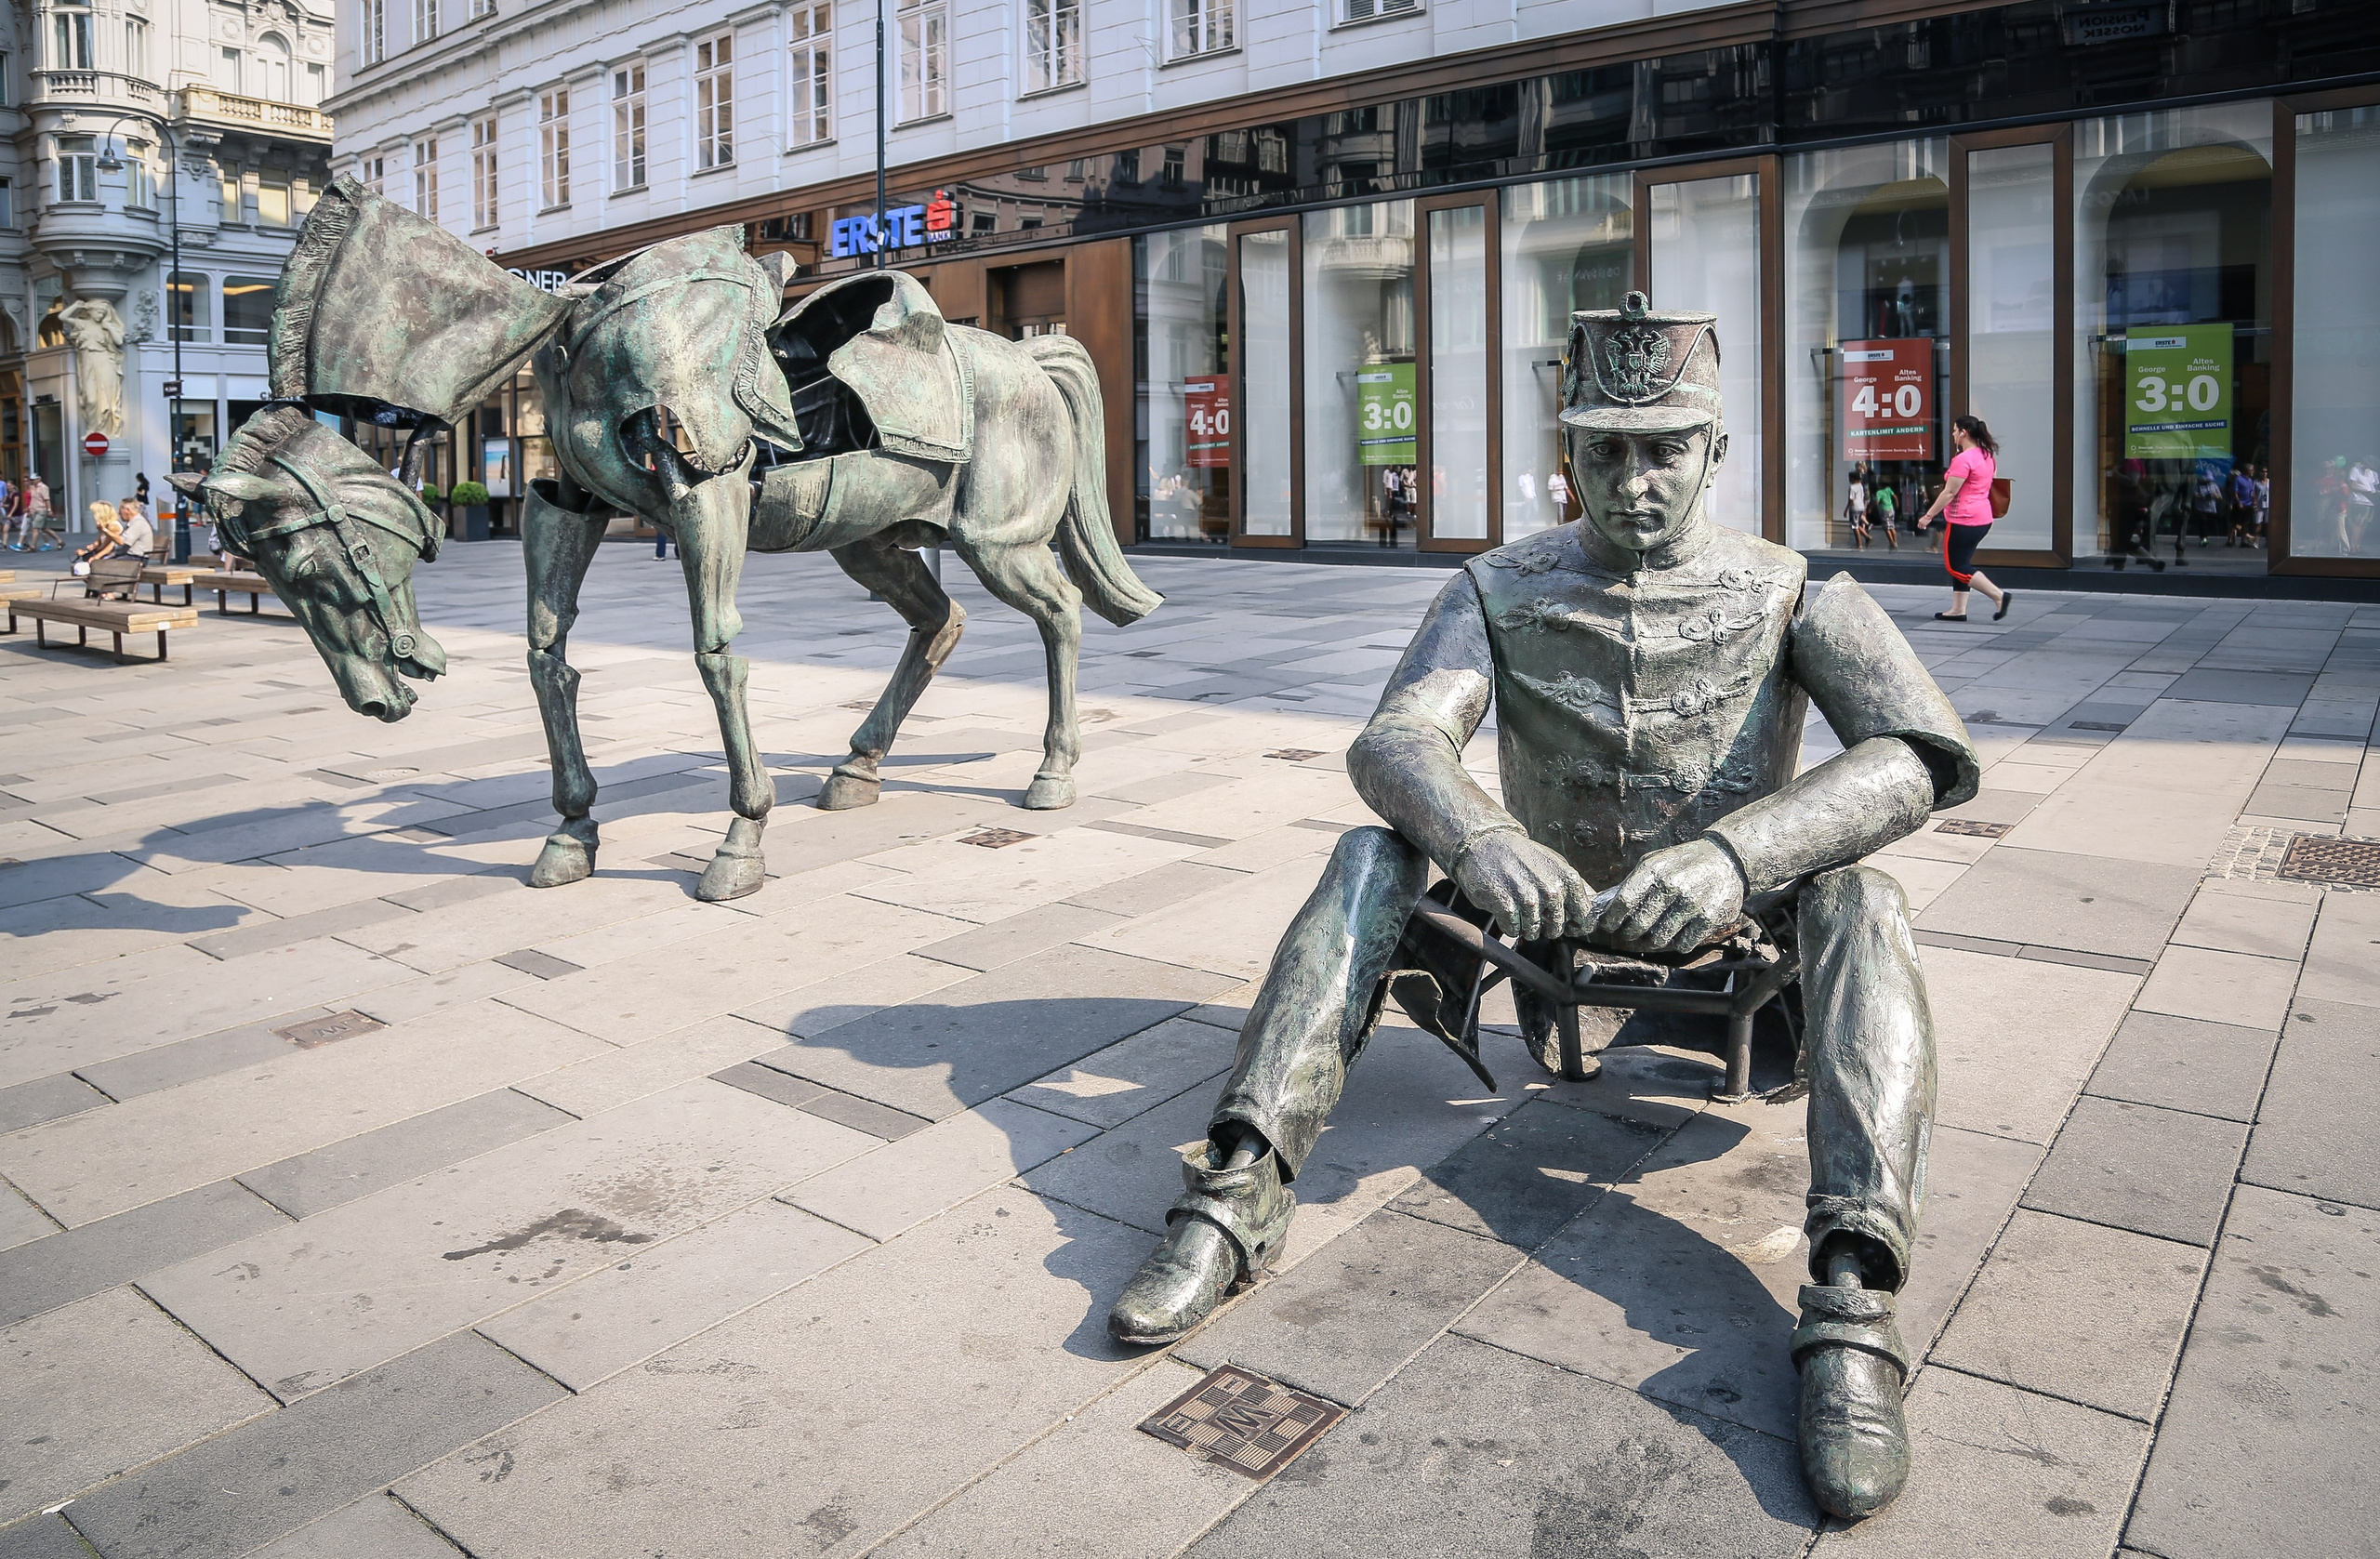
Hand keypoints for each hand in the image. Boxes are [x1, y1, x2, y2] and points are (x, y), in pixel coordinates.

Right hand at [1452, 830, 1595, 942]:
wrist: (1486, 844)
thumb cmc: (1522, 857)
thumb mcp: (1555, 865)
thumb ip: (1574, 889)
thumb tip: (1593, 913)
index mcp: (1568, 879)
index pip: (1585, 919)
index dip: (1574, 926)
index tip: (1565, 922)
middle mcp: (1551, 889)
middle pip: (1556, 930)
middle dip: (1545, 925)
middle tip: (1533, 908)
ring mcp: (1529, 898)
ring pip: (1533, 932)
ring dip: (1524, 925)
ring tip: (1517, 904)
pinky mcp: (1506, 905)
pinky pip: (1513, 931)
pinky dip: (1509, 924)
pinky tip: (1505, 907)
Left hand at [1586, 839, 1746, 955]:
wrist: (1726, 860)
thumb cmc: (1683, 864)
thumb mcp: (1656, 862)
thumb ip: (1634, 883)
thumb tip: (1606, 909)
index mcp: (1654, 869)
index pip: (1624, 902)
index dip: (1611, 920)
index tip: (1607, 927)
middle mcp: (1672, 885)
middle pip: (1638, 924)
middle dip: (1629, 935)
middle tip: (1628, 936)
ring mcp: (1691, 903)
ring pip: (1659, 939)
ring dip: (1652, 942)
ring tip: (1651, 937)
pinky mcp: (1709, 918)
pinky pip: (1683, 944)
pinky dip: (1677, 944)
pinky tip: (1677, 934)